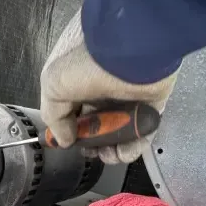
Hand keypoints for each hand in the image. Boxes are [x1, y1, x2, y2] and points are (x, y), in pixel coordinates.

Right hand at [40, 10, 176, 163]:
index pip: (72, 106)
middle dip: (91, 141)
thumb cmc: (89, 59)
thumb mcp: (54, 85)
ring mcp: (129, 93)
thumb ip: (54, 115)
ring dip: (111, 147)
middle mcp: (104, 83)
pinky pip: (143, 131)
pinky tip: (122, 152)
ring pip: (119, 129)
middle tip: (89, 149)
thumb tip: (64, 139)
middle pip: (96, 122)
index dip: (69, 126)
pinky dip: (133, 146)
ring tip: (106, 154)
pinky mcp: (151, 102)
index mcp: (79, 74)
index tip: (68, 139)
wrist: (131, 50)